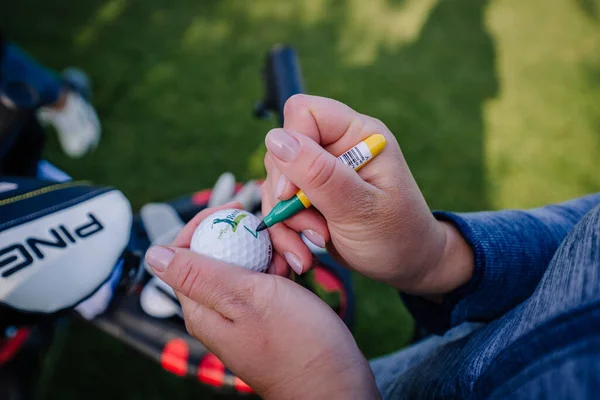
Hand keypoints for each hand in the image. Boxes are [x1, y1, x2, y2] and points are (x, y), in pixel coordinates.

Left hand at [144, 205, 379, 399]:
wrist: (335, 383)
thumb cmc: (295, 342)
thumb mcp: (246, 298)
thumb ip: (198, 274)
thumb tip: (152, 255)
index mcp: (201, 307)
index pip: (182, 251)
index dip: (204, 223)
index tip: (236, 209)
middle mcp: (215, 309)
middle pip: (215, 252)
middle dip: (243, 236)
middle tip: (273, 233)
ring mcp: (241, 311)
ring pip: (243, 261)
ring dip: (266, 250)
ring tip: (291, 255)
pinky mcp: (264, 312)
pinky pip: (263, 276)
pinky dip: (278, 266)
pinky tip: (295, 268)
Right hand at [262, 95, 472, 294]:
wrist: (407, 264)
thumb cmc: (397, 235)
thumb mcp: (360, 208)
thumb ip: (319, 174)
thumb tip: (275, 138)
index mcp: (358, 134)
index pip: (304, 113)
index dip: (290, 147)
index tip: (291, 192)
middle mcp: (337, 146)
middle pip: (281, 150)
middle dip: (287, 196)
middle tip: (315, 230)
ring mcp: (321, 171)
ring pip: (276, 181)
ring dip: (286, 219)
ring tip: (315, 244)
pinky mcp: (309, 194)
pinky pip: (279, 204)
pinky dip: (285, 230)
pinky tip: (304, 251)